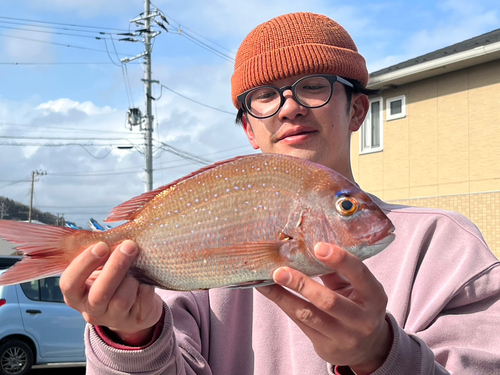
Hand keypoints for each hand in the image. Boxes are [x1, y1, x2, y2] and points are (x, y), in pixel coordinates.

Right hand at [59, 240, 163, 345]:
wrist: (132, 308)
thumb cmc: (111, 280)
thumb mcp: (98, 270)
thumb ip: (98, 256)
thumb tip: (108, 235)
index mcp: (76, 295)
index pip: (69, 283)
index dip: (84, 264)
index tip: (101, 245)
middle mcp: (91, 310)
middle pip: (99, 294)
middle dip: (115, 267)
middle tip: (129, 245)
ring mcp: (113, 318)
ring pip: (122, 300)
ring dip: (133, 277)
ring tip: (139, 262)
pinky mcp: (135, 320)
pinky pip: (143, 300)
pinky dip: (147, 284)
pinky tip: (148, 274)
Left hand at [257, 243, 391, 373]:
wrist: (366, 347)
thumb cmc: (357, 305)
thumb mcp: (354, 287)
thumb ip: (337, 270)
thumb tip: (308, 245)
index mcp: (374, 296)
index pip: (359, 274)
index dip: (340, 259)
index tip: (317, 246)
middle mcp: (363, 319)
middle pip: (329, 301)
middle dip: (302, 284)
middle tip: (280, 270)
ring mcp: (345, 336)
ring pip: (309, 314)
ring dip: (284, 296)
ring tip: (266, 281)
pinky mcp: (326, 346)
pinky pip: (300, 323)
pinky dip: (283, 304)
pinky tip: (269, 292)